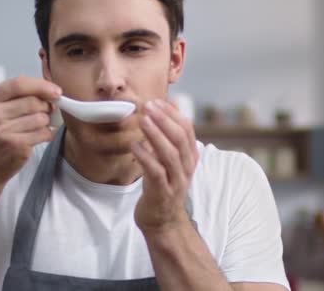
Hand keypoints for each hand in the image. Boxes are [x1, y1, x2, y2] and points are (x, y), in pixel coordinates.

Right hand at [0, 76, 61, 186]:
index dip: (41, 86)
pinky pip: (43, 133)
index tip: (55, 91)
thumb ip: (14, 95)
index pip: (18, 84)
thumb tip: (49, 89)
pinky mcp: (15, 146)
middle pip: (32, 102)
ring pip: (40, 118)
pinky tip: (37, 136)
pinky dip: (46, 133)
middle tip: (45, 111)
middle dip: (45, 106)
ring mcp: (2, 131)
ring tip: (36, 125)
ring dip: (45, 121)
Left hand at [132, 99, 198, 233]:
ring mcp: (176, 181)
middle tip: (149, 106)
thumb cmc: (162, 186)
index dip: (173, 114)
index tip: (157, 101)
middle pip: (180, 139)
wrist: (162, 222)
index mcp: (189, 158)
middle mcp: (186, 168)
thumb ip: (168, 138)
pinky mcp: (162, 193)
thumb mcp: (168, 161)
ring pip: (170, 154)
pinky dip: (145, 156)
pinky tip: (134, 145)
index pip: (187, 130)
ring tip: (142, 120)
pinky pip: (155, 172)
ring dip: (156, 134)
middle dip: (165, 120)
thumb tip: (169, 107)